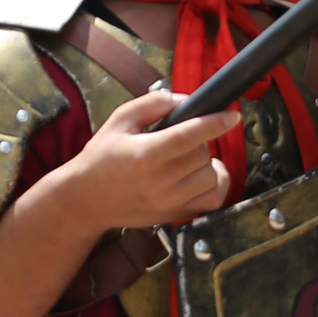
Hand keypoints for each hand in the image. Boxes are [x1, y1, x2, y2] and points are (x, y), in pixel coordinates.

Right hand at [61, 89, 241, 230]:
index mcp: (146, 154)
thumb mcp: (119, 121)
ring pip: (211, 177)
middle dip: (199, 141)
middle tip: (183, 138)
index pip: (189, 136)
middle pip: (202, 154)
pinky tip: (203, 175)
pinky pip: (213, 200)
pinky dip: (216, 185)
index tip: (232, 115)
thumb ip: (152, 104)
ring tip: (188, 157)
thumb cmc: (101, 157)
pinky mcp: (176, 216)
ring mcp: (170, 202)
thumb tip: (184, 100)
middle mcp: (160, 181)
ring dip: (206, 163)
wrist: (86, 200)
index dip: (214, 123)